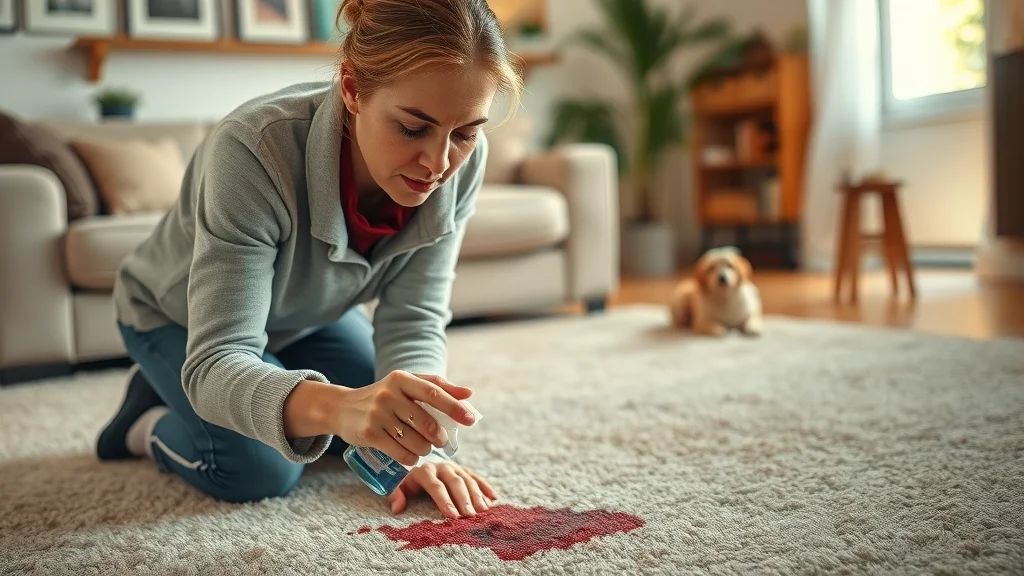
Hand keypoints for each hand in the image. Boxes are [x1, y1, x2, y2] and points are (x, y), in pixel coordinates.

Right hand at [333, 370, 476, 466]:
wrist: (342, 408)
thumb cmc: (384, 397)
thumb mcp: (406, 385)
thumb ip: (437, 387)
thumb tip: (469, 394)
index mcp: (401, 378)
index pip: (434, 392)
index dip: (454, 407)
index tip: (471, 419)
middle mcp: (388, 394)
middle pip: (427, 422)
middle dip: (439, 437)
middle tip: (441, 441)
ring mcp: (377, 414)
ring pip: (416, 442)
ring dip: (425, 450)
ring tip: (423, 448)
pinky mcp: (369, 434)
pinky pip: (401, 454)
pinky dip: (411, 459)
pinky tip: (410, 456)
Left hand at [387, 461, 497, 518]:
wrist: (414, 465)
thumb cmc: (406, 482)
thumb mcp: (396, 486)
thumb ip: (395, 495)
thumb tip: (397, 509)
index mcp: (424, 471)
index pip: (436, 486)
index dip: (444, 501)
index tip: (452, 516)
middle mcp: (441, 467)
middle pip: (455, 482)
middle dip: (464, 500)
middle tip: (471, 516)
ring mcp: (454, 467)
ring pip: (468, 480)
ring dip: (477, 495)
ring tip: (483, 511)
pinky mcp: (463, 469)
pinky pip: (476, 477)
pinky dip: (485, 487)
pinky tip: (494, 499)